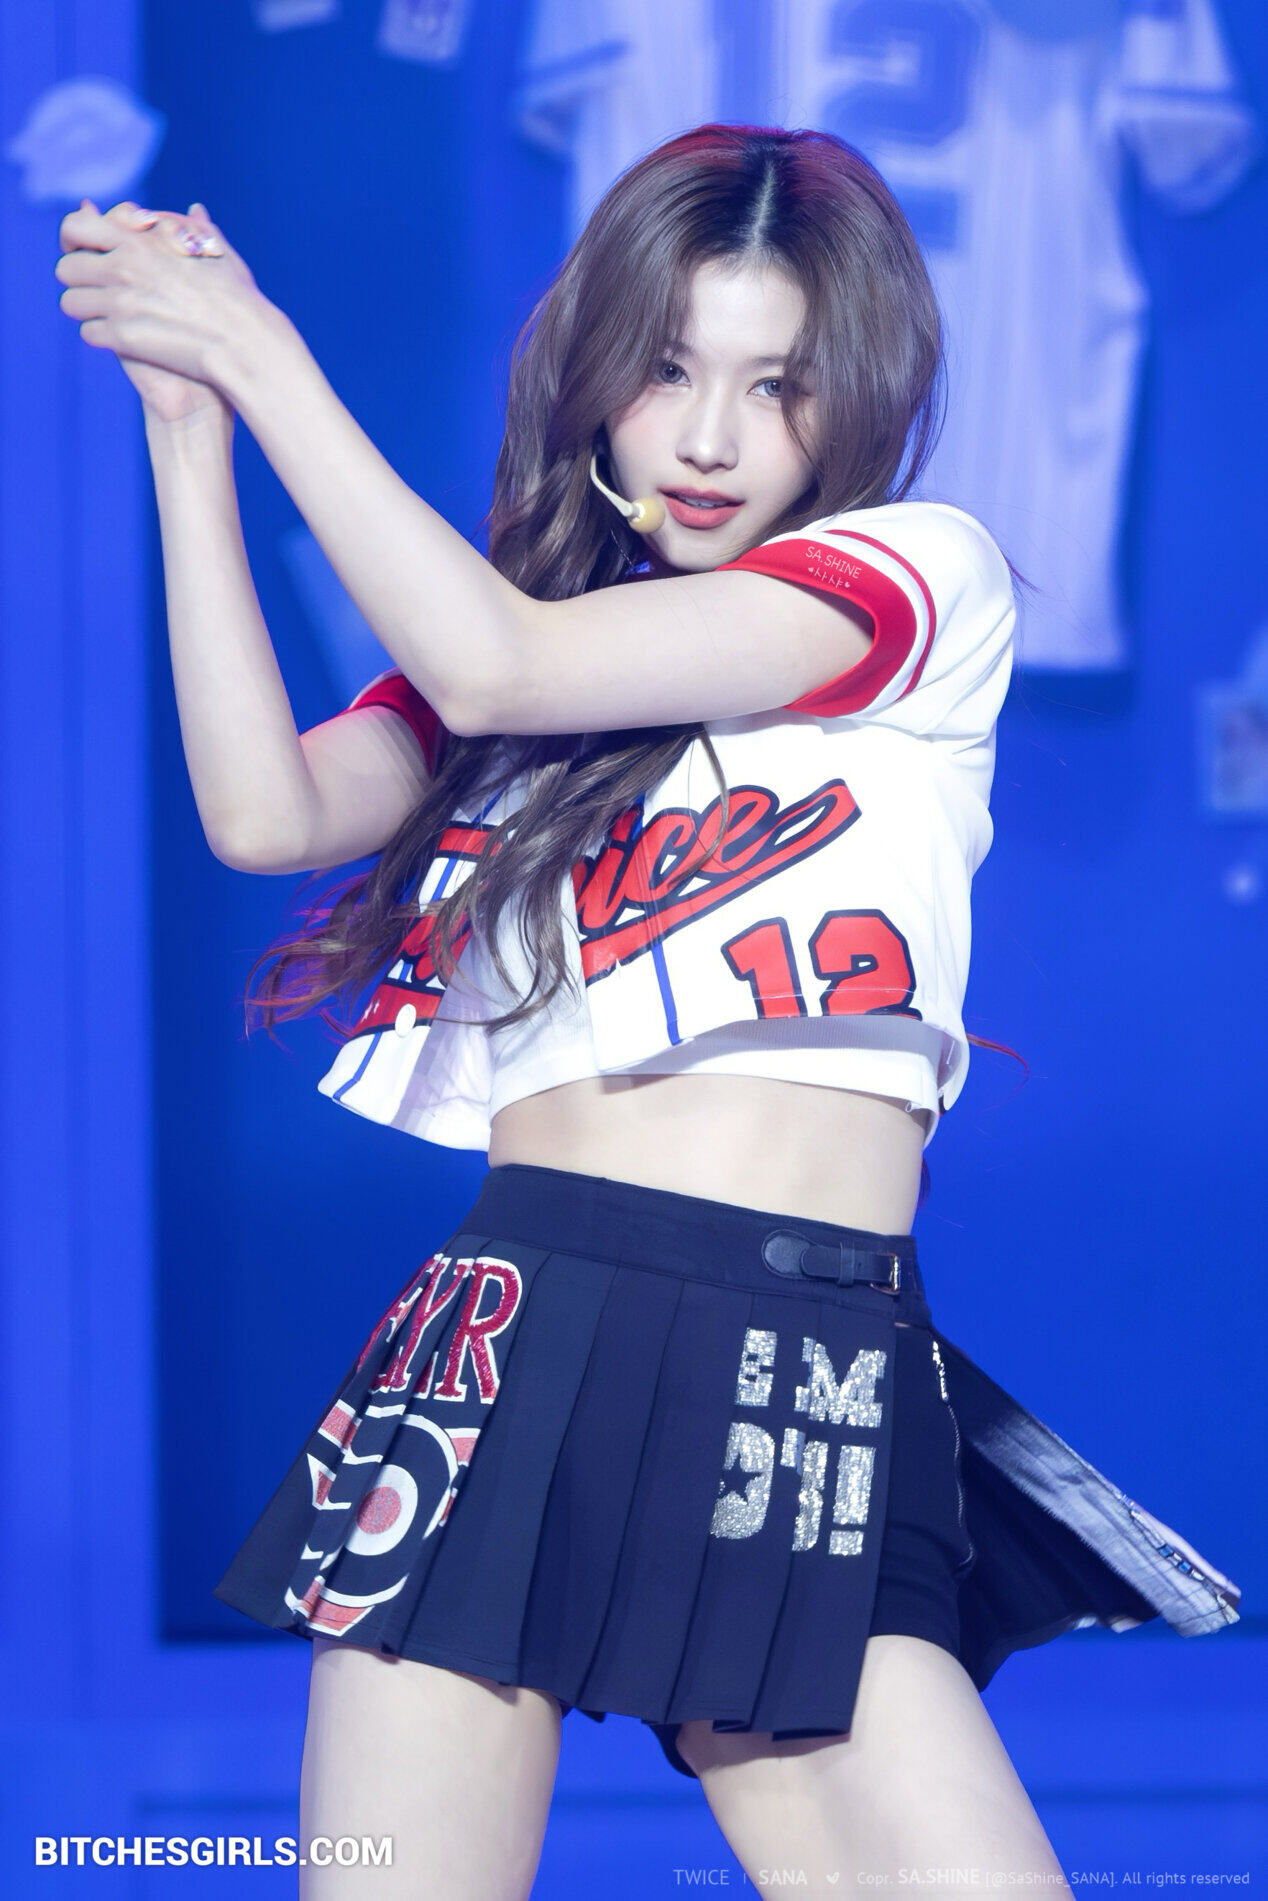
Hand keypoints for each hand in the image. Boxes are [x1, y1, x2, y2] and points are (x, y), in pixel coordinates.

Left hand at [55, 198, 275, 420]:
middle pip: (65, 268)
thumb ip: (194, 226)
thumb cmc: (237, 298)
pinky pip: (89, 334)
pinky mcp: (123, 339)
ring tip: (109, 316)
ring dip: (87, 310)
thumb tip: (194, 208)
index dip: (73, 240)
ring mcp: (119, 304)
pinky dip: (103, 337)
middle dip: (78, 280)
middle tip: (95, 290)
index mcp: (138, 240)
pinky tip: (123, 339)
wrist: (245, 344)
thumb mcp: (216, 251)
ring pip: (71, 303)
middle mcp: (122, 268)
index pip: (75, 227)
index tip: (83, 252)